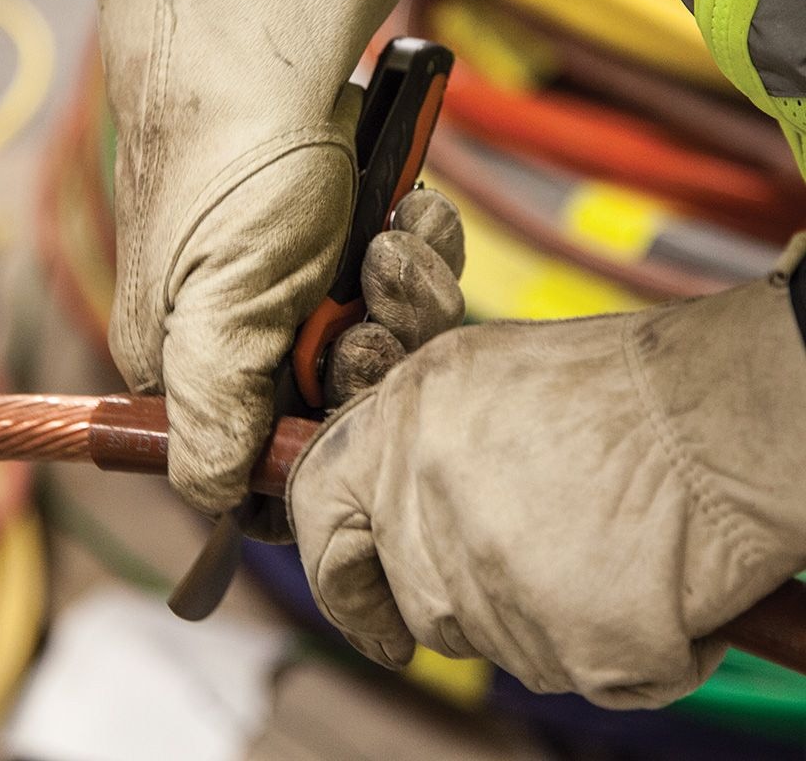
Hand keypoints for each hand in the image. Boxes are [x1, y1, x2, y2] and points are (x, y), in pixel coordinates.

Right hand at [89, 0, 427, 516]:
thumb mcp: (216, 310)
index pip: (256, 455)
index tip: (346, 430)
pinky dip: (422, 247)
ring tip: (388, 240)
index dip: (310, 454)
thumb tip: (211, 502)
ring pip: (393, 336)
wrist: (269, 54)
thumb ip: (210, 419)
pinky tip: (404, 208)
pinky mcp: (362, 234)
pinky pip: (418, 276)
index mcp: (196, 362)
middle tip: (363, 317)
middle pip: (343, 401)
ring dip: (406, 294)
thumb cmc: (232, 180)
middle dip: (370, 362)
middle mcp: (255, 326)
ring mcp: (316, 278)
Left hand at [289, 232, 805, 707]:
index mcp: (403, 422)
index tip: (369, 606)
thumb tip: (391, 506)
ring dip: (549, 616)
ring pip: (498, 641)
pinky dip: (619, 645)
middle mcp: (426, 495)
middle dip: (472, 594)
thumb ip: (419, 442)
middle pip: (418, 597)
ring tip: (609, 543)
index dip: (337, 566)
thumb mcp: (485, 375)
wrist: (725, 409)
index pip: (319, 509)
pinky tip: (651, 580)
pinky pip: (575, 670)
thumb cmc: (622, 385)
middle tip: (548, 547)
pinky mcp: (565, 640)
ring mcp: (488, 573)